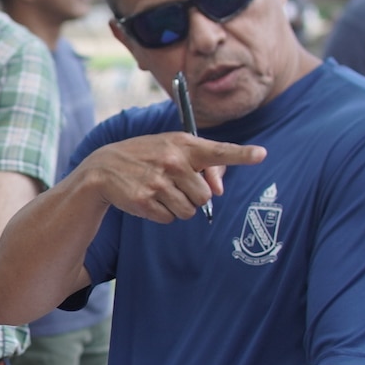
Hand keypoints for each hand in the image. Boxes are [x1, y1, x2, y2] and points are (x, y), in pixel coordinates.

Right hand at [78, 133, 266, 223]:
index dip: (242, 154)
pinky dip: (161, 214)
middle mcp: (173, 162)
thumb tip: (219, 192)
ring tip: (160, 191)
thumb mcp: (173, 150)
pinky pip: (169, 219)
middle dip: (193, 196)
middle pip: (206, 196)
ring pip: (189, 211)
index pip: (219, 151)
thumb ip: (203, 166)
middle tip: (174, 185)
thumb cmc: (147, 157)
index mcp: (184, 145)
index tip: (261, 154)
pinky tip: (148, 199)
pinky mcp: (145, 201)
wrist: (103, 167)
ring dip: (178, 207)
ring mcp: (158, 182)